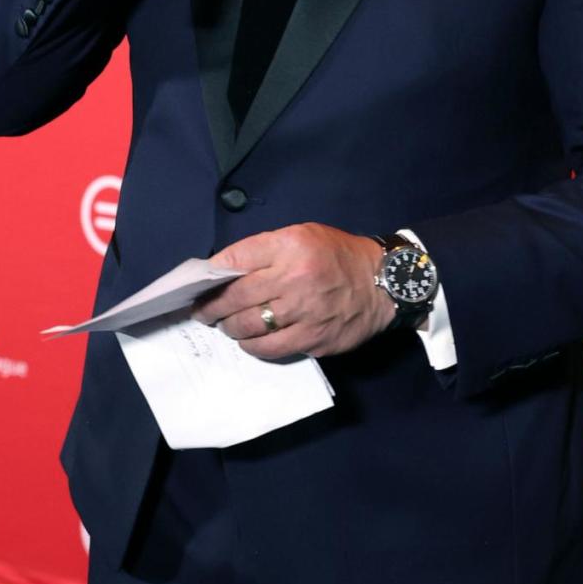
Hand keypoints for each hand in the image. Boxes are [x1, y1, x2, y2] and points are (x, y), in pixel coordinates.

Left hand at [193, 224, 396, 359]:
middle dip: (212, 307)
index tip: (199, 284)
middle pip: (236, 297)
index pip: (236, 258)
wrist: (383, 283)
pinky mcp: (313, 339)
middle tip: (203, 312)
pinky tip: (249, 340)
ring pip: (248, 326)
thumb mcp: (303, 235)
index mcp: (291, 246)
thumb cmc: (338, 255)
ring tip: (225, 326)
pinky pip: (270, 348)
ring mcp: (304, 312)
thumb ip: (266, 250)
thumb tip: (227, 269)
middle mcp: (295, 278)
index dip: (211, 273)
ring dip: (229, 328)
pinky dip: (252, 346)